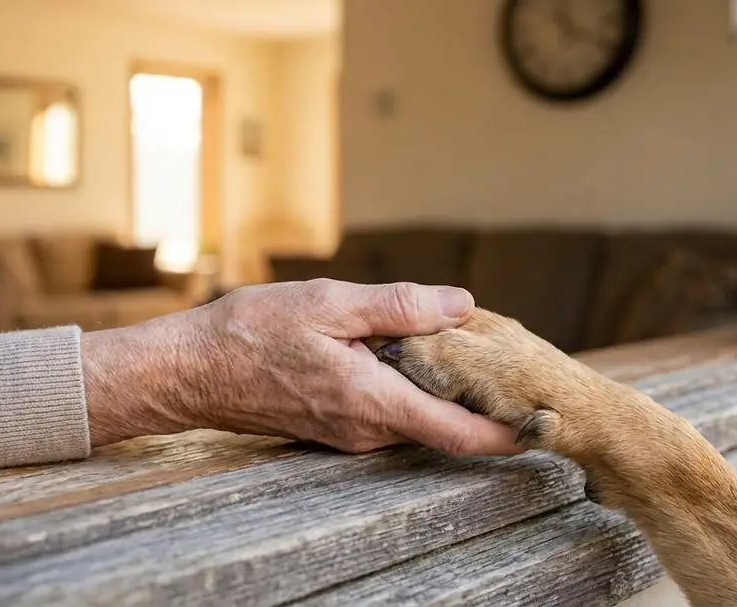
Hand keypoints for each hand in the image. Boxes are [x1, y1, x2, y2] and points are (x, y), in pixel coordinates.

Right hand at [81, 279, 524, 455]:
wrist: (188, 371)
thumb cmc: (250, 334)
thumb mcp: (328, 303)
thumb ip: (399, 307)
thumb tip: (461, 304)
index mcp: (373, 402)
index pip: (461, 433)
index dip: (510, 432)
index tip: (547, 421)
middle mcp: (366, 430)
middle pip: (445, 426)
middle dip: (481, 398)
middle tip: (511, 358)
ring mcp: (349, 433)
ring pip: (416, 417)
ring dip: (444, 389)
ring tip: (468, 346)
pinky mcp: (334, 426)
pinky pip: (388, 412)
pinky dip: (411, 387)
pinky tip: (411, 352)